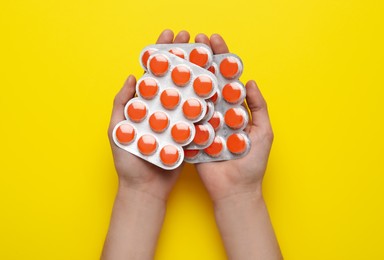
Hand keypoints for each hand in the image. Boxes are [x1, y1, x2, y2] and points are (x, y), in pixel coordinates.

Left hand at [107, 29, 190, 200]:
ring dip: (197, 74)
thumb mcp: (118, 131)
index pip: (154, 73)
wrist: (146, 189)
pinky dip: (205, 101)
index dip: (161, 52)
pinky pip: (197, 115)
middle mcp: (162, 109)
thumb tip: (131, 77)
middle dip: (183, 56)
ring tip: (207, 56)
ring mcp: (177, 120)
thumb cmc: (128, 161)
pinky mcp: (188, 133)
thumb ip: (122, 105)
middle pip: (174, 77)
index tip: (169, 34)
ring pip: (188, 93)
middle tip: (192, 39)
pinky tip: (214, 86)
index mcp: (145, 105)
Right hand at [194, 33, 273, 202]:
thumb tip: (251, 82)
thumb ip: (258, 108)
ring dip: (188, 75)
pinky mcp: (191, 135)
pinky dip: (178, 102)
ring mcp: (202, 122)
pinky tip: (171, 84)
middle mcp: (217, 112)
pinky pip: (185, 117)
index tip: (215, 39)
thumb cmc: (252, 163)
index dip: (221, 58)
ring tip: (181, 56)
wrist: (234, 190)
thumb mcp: (263, 132)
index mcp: (234, 109)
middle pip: (209, 81)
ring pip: (195, 96)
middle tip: (195, 41)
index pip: (227, 77)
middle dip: (203, 60)